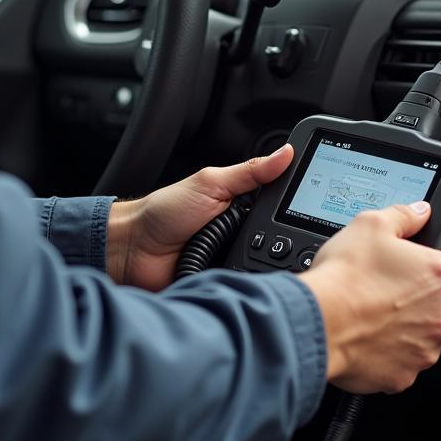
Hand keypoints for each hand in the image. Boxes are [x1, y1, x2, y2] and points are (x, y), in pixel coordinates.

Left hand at [107, 145, 294, 289]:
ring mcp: (232, 261)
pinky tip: (237, 279)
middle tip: (256, 236)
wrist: (132, 248)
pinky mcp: (223, 283)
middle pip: (275, 243)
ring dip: (255, 265)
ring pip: (263, 268)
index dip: (291, 212)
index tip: (308, 211)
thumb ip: (250, 171)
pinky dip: (241, 284)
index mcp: (242, 208)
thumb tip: (285, 153)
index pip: (279, 210)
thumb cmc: (164, 212)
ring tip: (236, 253)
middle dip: (273, 244)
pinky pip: (243, 287)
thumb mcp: (211, 183)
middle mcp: (240, 235)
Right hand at [300, 202, 440, 393]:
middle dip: (431, 303)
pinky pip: (404, 365)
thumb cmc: (345, 277)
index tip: (432, 270)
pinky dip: (391, 355)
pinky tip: (368, 339)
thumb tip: (418, 212)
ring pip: (429, 339)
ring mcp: (425, 350)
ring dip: (411, 330)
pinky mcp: (404, 376)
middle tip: (397, 293)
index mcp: (440, 276)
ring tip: (377, 316)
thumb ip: (402, 216)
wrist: (318, 321)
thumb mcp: (370, 225)